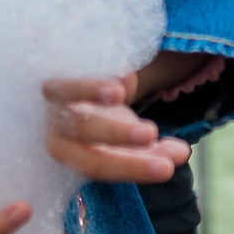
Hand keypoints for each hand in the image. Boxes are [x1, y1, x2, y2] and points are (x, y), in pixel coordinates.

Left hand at [41, 68, 191, 183]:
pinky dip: (89, 68)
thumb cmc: (102, 124)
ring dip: (90, 91)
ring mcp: (49, 95)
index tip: (168, 168)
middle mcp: (54, 125)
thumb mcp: (128, 141)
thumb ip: (154, 150)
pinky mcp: (51, 67)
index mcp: (71, 152)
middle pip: (79, 132)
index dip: (130, 168)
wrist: (68, 91)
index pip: (95, 165)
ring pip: (64, 93)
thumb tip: (183, 153)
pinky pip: (66, 65)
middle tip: (151, 135)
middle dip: (115, 134)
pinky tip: (123, 73)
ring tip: (120, 94)